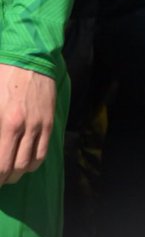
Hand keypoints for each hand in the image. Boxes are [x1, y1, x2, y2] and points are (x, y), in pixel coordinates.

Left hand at [0, 64, 55, 184]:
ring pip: (30, 164)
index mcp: (7, 124)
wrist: (31, 58)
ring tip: (9, 173)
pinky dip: (33, 163)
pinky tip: (24, 163)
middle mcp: (25, 129)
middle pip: (15, 168)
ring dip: (18, 173)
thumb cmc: (3, 76)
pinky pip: (43, 151)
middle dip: (4, 178)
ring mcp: (39, 126)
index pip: (1, 164)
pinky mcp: (49, 122)